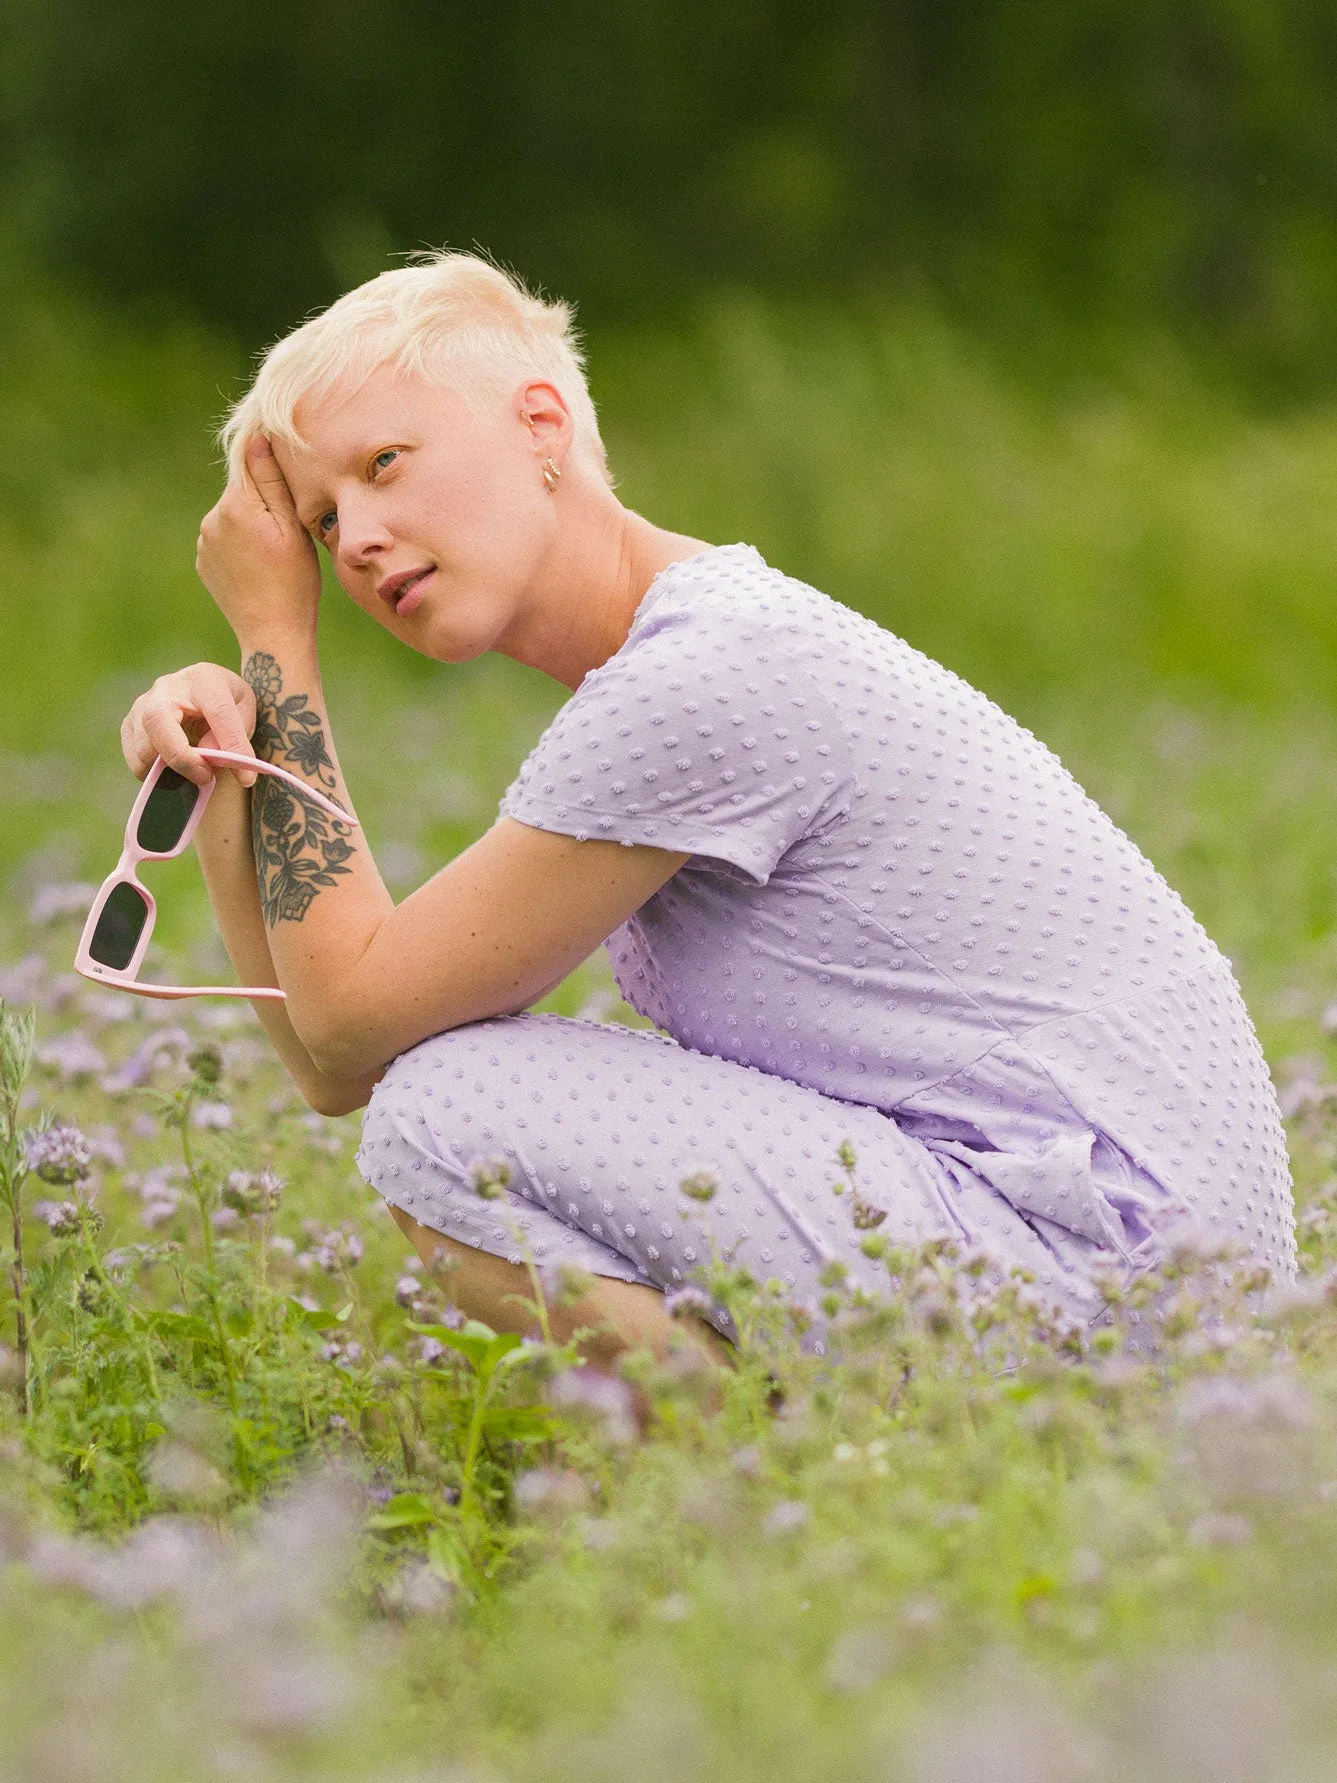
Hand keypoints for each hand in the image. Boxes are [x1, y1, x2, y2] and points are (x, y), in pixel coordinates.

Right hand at [121, 662, 258, 787]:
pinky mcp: (130, 722)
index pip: (217, 711)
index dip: (230, 744)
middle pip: (157, 721)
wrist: (202, 688)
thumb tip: (208, 757)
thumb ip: (235, 734)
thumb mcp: (243, 710)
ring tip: (194, 773)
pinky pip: (134, 756)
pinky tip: (174, 771)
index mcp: (203, 679)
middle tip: (205, 777)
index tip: (244, 775)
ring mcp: (142, 704)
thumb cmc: (226, 700)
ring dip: (168, 769)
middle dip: (181, 757)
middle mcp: (166, 687)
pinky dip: (153, 772)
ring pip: (142, 744)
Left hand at [195, 437, 320, 642]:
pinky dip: (241, 546)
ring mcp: (204, 543)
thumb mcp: (292, 527)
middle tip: (287, 531)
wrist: (272, 633)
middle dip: (262, 501)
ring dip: (251, 524)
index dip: (268, 466)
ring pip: (232, 516)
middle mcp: (212, 519)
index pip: (248, 463)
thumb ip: (272, 481)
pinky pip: (224, 540)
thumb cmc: (294, 582)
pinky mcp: (204, 563)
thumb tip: (256, 439)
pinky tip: (259, 568)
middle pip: (240, 491)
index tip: (285, 479)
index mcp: (236, 505)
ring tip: (274, 555)